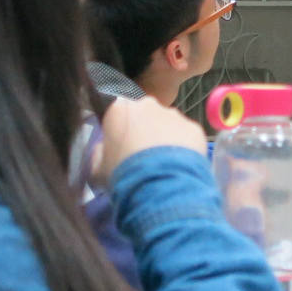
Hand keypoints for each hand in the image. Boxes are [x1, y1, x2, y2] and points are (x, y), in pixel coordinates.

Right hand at [93, 96, 207, 184]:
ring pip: (168, 125)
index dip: (120, 131)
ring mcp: (175, 115)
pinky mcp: (194, 128)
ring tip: (163, 166)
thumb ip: (99, 153)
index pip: (119, 114)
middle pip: (145, 116)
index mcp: (120, 109)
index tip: (122, 148)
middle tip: (143, 158)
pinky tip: (178, 167)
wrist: (160, 185)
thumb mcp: (97, 169)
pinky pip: (186, 137)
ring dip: (165, 140)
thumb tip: (103, 149)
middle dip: (145, 132)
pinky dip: (183, 149)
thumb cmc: (122, 174)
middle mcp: (149, 105)